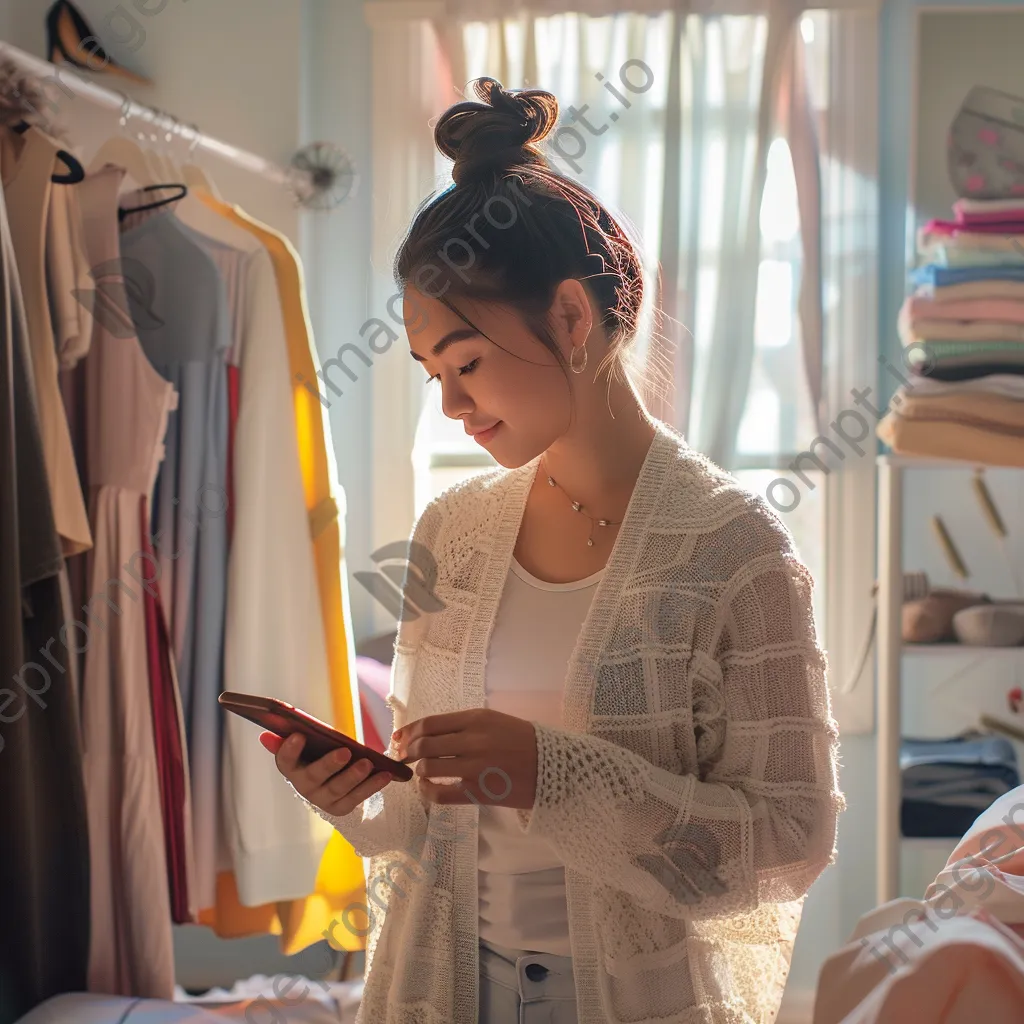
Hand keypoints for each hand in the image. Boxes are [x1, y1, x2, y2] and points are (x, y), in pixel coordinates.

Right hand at [261, 732, 392, 816]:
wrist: (327, 783)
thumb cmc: (315, 756)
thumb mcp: (304, 747)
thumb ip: (288, 741)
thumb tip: (265, 736)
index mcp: (292, 769)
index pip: (285, 761)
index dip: (290, 750)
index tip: (298, 735)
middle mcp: (305, 787)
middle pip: (315, 777)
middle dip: (330, 764)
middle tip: (345, 752)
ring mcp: (324, 799)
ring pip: (338, 790)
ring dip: (354, 776)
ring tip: (368, 763)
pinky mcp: (342, 807)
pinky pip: (358, 797)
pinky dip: (372, 786)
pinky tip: (386, 774)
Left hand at [393, 708, 536, 807]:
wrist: (553, 768)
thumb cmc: (523, 741)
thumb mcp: (494, 721)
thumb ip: (462, 725)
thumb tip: (426, 734)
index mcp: (476, 718)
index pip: (430, 723)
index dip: (409, 731)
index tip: (398, 738)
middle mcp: (473, 740)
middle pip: (424, 745)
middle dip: (408, 752)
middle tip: (404, 758)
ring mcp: (475, 767)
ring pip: (429, 767)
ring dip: (419, 770)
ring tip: (420, 773)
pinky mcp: (478, 792)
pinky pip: (440, 793)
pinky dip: (427, 791)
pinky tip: (428, 787)